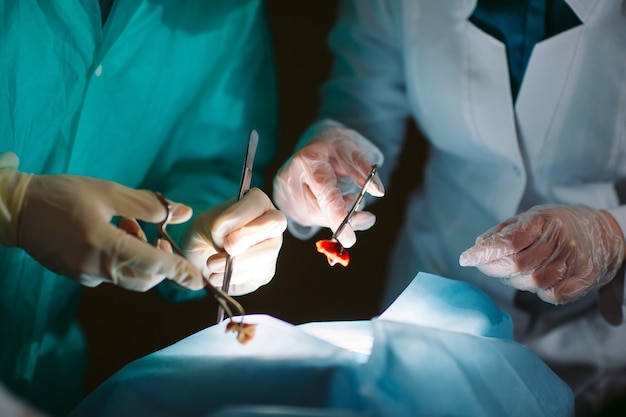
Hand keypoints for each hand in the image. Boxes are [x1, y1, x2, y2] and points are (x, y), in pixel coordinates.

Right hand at [14, 172, 203, 290]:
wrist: (16, 209)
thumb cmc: (63, 195)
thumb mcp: (108, 192)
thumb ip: (147, 206)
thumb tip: (181, 212)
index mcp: (106, 247)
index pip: (153, 265)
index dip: (179, 272)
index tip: (198, 280)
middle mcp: (97, 268)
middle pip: (144, 279)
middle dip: (160, 262)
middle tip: (156, 235)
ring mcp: (85, 276)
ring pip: (127, 276)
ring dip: (139, 256)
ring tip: (127, 225)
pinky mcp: (77, 275)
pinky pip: (110, 273)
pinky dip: (121, 258)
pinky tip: (111, 233)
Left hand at [181, 188, 285, 295]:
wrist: (202, 260)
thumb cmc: (205, 235)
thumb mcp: (201, 226)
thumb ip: (214, 228)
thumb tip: (228, 241)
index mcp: (255, 203)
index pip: (257, 202)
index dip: (238, 216)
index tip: (216, 228)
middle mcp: (270, 223)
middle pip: (274, 224)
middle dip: (248, 236)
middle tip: (226, 246)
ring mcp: (271, 247)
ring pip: (267, 251)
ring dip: (238, 260)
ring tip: (212, 264)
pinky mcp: (266, 271)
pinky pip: (257, 272)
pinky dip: (234, 276)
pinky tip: (217, 276)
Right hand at [273, 120, 383, 247]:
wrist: (313, 146)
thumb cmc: (333, 149)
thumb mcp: (352, 152)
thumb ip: (365, 171)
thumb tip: (378, 191)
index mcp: (308, 161)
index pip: (325, 194)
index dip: (339, 217)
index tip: (350, 239)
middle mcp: (289, 177)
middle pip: (319, 211)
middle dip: (342, 215)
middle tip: (356, 201)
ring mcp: (282, 191)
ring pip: (313, 218)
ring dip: (332, 214)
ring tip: (339, 195)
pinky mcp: (280, 201)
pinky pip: (306, 218)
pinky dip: (322, 214)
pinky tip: (324, 199)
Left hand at [459, 205, 625, 303]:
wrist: (607, 230)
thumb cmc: (557, 224)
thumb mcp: (529, 217)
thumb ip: (502, 231)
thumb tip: (478, 245)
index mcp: (544, 220)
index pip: (509, 240)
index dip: (484, 252)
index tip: (466, 258)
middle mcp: (561, 240)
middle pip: (517, 265)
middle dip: (494, 268)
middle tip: (484, 265)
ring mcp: (575, 260)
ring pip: (533, 282)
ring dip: (514, 281)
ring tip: (511, 273)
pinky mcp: (586, 279)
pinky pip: (553, 295)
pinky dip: (538, 292)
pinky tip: (535, 282)